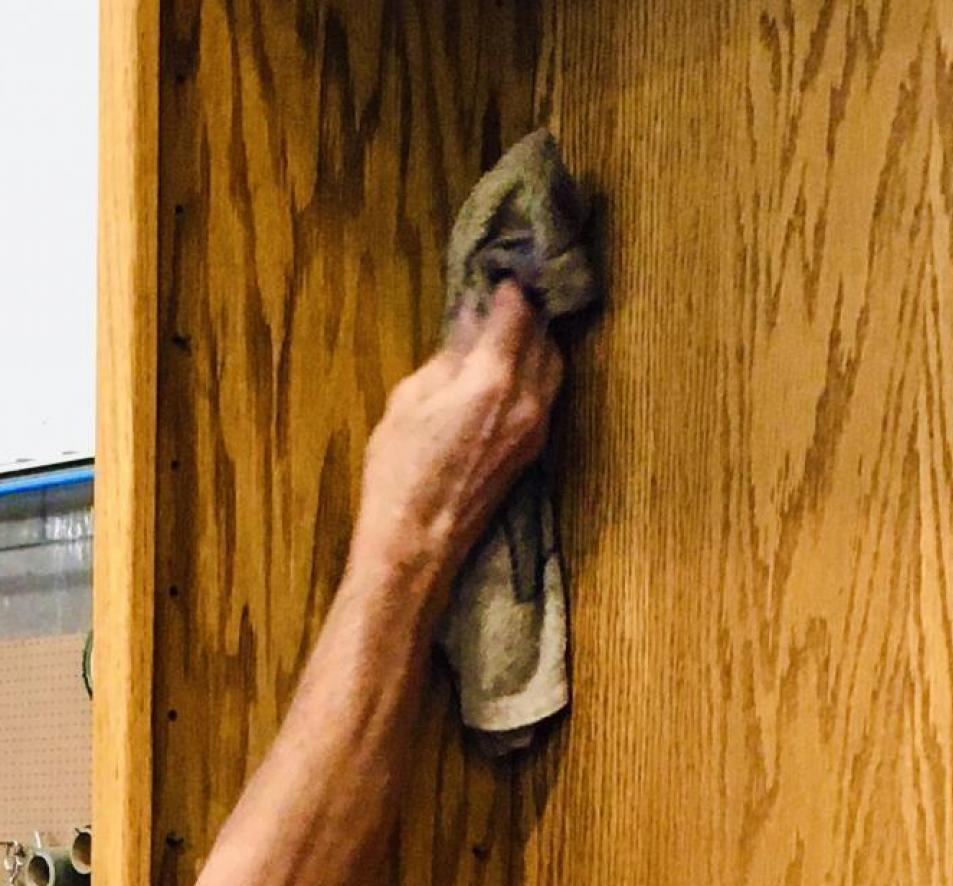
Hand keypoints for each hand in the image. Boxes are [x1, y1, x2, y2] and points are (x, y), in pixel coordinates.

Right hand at [350, 279, 565, 592]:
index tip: (501, 272)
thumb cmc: (399, 475)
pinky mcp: (532, 451)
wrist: (416, 546)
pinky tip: (509, 372)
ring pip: (553, 367)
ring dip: (536, 344)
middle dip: (527, 314)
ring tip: (508, 333)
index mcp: (493, 381)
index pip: (518, 313)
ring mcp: (535, 429)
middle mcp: (527, 401)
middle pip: (544, 337)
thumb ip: (446, 358)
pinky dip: (534, 374)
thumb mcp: (408, 401)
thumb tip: (467, 326)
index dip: (511, 288)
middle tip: (505, 298)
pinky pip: (546, 396)